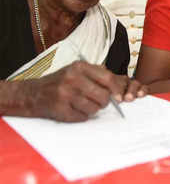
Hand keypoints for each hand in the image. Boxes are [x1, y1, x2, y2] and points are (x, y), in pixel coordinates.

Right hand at [31, 61, 145, 121]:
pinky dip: (81, 116)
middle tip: (100, 102)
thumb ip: (98, 75)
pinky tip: (74, 109)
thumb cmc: (61, 82)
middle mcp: (72, 78)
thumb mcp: (78, 71)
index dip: (117, 90)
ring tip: (84, 104)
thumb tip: (121, 86)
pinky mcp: (60, 109)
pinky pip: (82, 117)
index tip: (120, 97)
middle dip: (105, 102)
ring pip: (94, 108)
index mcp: (79, 67)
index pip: (107, 78)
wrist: (33, 94)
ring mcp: (65, 94)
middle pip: (103, 96)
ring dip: (92, 109)